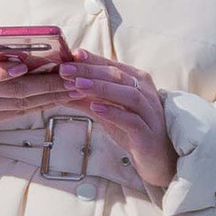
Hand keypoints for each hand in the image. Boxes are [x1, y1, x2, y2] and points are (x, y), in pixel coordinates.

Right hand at [0, 38, 72, 139]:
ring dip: (50, 98)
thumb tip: (26, 39)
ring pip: (20, 105)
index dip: (5, 72)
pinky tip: (57, 98)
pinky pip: (16, 114)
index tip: (26, 66)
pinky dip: (39, 106)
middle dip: (47, 86)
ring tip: (74, 89)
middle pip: (13, 92)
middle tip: (73, 79)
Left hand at [60, 54, 178, 194]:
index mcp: (137, 82)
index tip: (70, 55)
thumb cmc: (131, 130)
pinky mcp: (147, 134)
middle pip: (118, 76)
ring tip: (78, 85)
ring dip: (102, 88)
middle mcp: (146, 93)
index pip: (112, 66)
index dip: (91, 60)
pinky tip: (96, 108)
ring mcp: (149, 113)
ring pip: (128, 94)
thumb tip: (59, 87)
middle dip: (90, 71)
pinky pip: (132, 120)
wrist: (156, 159)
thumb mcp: (106, 111)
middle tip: (66, 70)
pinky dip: (114, 113)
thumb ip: (86, 99)